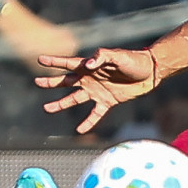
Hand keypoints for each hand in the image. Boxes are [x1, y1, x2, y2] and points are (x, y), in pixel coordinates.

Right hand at [35, 47, 161, 132]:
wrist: (150, 72)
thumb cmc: (133, 60)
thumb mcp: (117, 56)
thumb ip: (101, 57)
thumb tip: (87, 65)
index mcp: (90, 66)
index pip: (68, 63)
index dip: (54, 61)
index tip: (39, 59)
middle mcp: (90, 78)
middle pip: (66, 81)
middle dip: (51, 82)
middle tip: (37, 82)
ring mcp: (97, 91)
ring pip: (74, 99)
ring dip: (61, 104)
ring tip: (47, 108)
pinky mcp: (107, 102)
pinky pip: (95, 114)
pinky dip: (88, 122)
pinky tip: (79, 130)